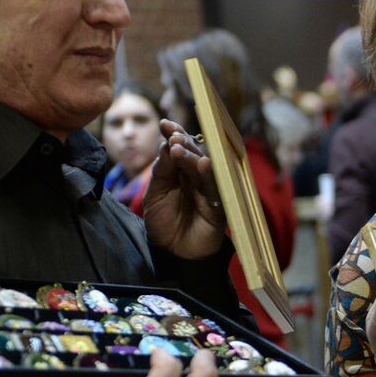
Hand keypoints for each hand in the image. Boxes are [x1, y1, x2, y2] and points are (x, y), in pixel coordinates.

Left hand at [143, 119, 224, 258]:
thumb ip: (162, 170)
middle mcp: (197, 177)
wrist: (173, 253)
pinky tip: (204, 163)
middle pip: (194, 153)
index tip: (165, 123)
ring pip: (205, 166)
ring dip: (192, 155)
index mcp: (181, 172)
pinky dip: (211, 174)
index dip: (174, 134)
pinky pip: (217, 187)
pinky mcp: (220, 204)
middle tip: (172, 136)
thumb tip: (166, 144)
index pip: (180, 148)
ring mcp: (209, 189)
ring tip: (179, 147)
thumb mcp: (155, 194)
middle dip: (183, 142)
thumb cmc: (163, 223)